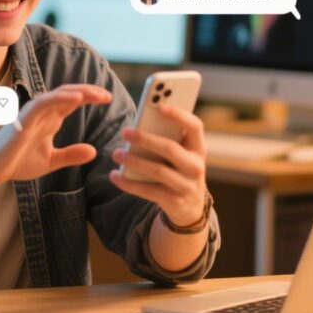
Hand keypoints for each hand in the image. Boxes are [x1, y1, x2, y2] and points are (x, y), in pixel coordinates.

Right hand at [0, 84, 111, 186]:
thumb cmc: (16, 162)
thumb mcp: (51, 160)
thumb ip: (70, 155)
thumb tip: (94, 151)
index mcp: (48, 120)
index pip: (71, 102)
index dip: (89, 97)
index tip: (108, 98)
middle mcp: (41, 113)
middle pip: (67, 95)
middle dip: (88, 92)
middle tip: (107, 95)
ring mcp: (31, 115)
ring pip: (57, 96)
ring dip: (78, 92)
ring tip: (97, 94)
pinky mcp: (23, 120)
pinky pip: (43, 104)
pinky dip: (59, 99)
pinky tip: (76, 98)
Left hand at [108, 104, 207, 226]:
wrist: (190, 207)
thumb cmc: (178, 169)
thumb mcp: (181, 154)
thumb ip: (167, 138)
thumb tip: (139, 124)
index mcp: (198, 148)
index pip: (195, 126)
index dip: (179, 115)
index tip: (160, 106)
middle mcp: (197, 167)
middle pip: (170, 148)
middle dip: (146, 139)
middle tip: (125, 132)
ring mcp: (187, 186)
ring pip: (158, 171)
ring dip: (134, 161)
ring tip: (116, 153)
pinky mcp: (174, 202)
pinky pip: (148, 191)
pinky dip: (128, 183)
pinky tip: (114, 175)